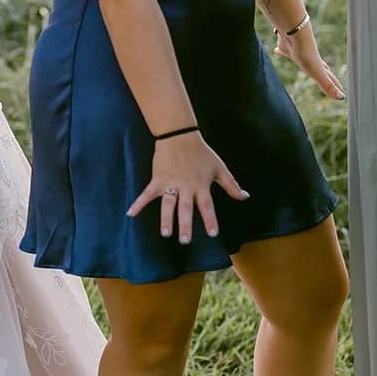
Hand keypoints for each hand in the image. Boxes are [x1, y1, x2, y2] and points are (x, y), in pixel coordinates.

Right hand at [127, 131, 247, 243]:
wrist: (180, 134)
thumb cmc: (201, 152)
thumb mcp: (219, 168)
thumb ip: (231, 185)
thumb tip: (245, 197)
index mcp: (201, 186)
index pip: (207, 206)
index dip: (210, 219)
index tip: (213, 234)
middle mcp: (186, 187)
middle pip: (185, 208)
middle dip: (185, 224)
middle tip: (185, 240)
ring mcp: (170, 184)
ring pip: (168, 204)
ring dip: (166, 218)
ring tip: (165, 233)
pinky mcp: (158, 179)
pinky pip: (147, 193)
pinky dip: (138, 203)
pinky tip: (130, 214)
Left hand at [275, 22, 344, 99]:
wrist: (293, 35)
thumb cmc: (306, 54)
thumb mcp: (318, 73)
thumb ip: (328, 85)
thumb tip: (342, 97)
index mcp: (316, 65)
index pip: (327, 75)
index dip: (333, 82)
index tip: (340, 88)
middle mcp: (308, 57)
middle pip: (318, 65)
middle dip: (323, 70)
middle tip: (328, 73)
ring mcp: (297, 51)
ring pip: (302, 56)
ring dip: (304, 60)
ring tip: (305, 62)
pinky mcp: (284, 46)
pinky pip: (282, 49)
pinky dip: (280, 50)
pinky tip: (276, 50)